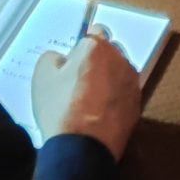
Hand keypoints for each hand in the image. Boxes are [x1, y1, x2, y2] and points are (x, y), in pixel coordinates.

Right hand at [33, 30, 142, 159]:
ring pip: (119, 73)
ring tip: (90, 98)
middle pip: (110, 52)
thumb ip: (53, 58)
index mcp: (97, 46)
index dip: (83, 44)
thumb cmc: (61, 108)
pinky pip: (124, 94)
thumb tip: (61, 59)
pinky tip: (99, 112)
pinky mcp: (137, 106)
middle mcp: (120, 60)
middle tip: (79, 78)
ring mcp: (131, 84)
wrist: (82, 148)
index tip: (74, 57)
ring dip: (108, 79)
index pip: (95, 31)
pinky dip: (115, 99)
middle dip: (98, 60)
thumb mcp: (42, 75)